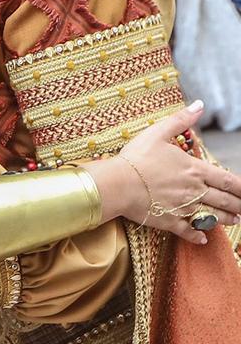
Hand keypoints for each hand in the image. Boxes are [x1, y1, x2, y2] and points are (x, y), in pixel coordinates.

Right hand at [105, 103, 240, 242]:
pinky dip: (197, 236)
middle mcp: (194, 190)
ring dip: (226, 219)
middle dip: (239, 205)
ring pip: (212, 216)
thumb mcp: (157, 133)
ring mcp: (183, 207)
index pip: (227, 179)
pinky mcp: (168, 221)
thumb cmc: (136, 158)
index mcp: (194, 170)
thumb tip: (199, 104)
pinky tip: (203, 239)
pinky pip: (188, 231)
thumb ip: (181, 120)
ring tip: (235, 220)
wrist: (116, 184)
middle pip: (224, 200)